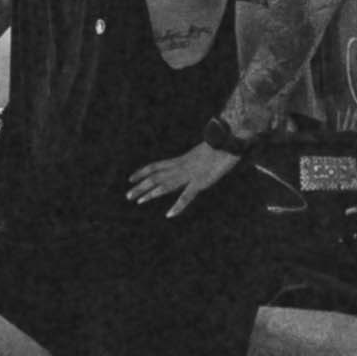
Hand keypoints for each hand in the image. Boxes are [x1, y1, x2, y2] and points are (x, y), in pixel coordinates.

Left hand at [120, 141, 244, 213]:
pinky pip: (186, 196)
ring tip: (138, 201)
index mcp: (181, 160)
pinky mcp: (200, 182)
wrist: (228, 141)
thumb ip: (194, 160)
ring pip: (165, 185)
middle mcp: (181, 167)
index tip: (130, 179)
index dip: (142, 172)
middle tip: (128, 196)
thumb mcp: (203, 153)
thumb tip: (191, 163)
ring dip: (151, 194)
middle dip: (141, 187)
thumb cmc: (219, 146)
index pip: (156, 166)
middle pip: (156, 177)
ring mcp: (189, 175)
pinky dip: (178, 206)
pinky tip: (169, 214)